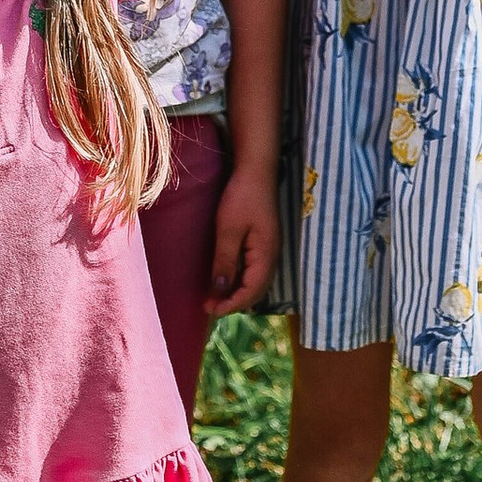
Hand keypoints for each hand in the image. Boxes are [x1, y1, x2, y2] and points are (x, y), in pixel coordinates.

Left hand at [204, 164, 280, 317]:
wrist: (256, 171)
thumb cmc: (242, 197)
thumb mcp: (228, 229)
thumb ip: (225, 261)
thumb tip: (219, 291)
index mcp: (266, 255)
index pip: (251, 292)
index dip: (231, 304)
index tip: (210, 310)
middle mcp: (272, 257)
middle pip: (256, 291)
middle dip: (234, 303)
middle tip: (209, 307)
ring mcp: (269, 250)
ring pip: (256, 282)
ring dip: (237, 293)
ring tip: (215, 297)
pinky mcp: (264, 243)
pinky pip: (254, 271)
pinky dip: (241, 281)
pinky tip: (226, 279)